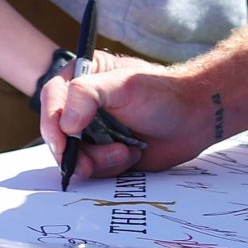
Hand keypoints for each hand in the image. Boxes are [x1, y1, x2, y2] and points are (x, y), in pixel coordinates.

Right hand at [39, 53, 217, 178]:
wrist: (195, 119)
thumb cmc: (163, 94)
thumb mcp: (124, 85)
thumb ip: (87, 95)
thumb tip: (66, 125)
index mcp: (83, 78)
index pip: (52, 100)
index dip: (52, 124)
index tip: (63, 143)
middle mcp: (83, 105)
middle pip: (57, 134)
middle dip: (75, 152)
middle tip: (89, 164)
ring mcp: (93, 130)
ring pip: (75, 156)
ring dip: (98, 161)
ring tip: (127, 151)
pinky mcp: (105, 152)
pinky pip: (93, 169)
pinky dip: (110, 168)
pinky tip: (132, 155)